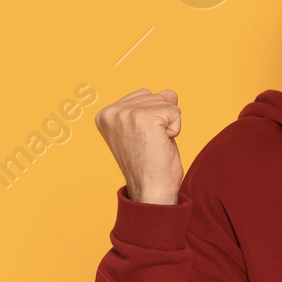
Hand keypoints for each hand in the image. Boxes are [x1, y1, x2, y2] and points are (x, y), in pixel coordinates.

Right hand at [94, 88, 183, 203]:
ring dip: (168, 125)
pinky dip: (175, 129)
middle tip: (150, 144)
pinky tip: (161, 144)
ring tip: (154, 144)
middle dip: (161, 120)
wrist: (151, 190)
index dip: (153, 118)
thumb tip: (170, 92)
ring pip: (166, 102)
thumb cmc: (150, 164)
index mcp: (106, 114)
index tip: (143, 140)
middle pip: (155, 96)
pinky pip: (175, 111)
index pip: (144, 95)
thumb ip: (155, 106)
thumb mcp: (149, 129)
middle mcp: (112, 112)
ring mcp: (126, 114)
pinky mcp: (143, 117)